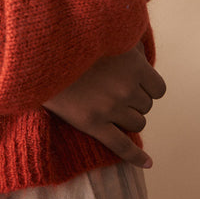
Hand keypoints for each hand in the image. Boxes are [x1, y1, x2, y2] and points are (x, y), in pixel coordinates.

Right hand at [43, 42, 165, 167]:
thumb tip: (142, 55)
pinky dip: (136, 157)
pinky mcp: (92, 123)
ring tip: (110, 107)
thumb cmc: (73, 42)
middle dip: (134, 101)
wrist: (41, 55)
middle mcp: (125, 88)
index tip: (135, 84)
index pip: (158, 89)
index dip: (148, 87)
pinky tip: (148, 163)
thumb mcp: (106, 35)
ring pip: (136, 124)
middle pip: (146, 106)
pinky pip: (122, 146)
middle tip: (113, 90)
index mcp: (133, 66)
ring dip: (128, 118)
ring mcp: (109, 108)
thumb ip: (128, 45)